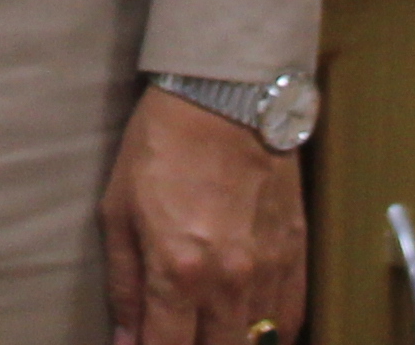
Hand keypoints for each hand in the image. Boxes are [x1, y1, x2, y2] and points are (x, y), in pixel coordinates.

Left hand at [97, 87, 305, 344]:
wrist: (226, 95)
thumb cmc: (163, 144)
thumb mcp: (119, 210)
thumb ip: (124, 283)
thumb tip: (126, 339)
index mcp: (179, 271)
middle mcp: (229, 281)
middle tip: (176, 332)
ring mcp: (268, 270)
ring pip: (254, 343)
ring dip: (228, 342)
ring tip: (207, 330)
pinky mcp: (295, 254)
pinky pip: (288, 319)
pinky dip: (269, 333)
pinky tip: (248, 329)